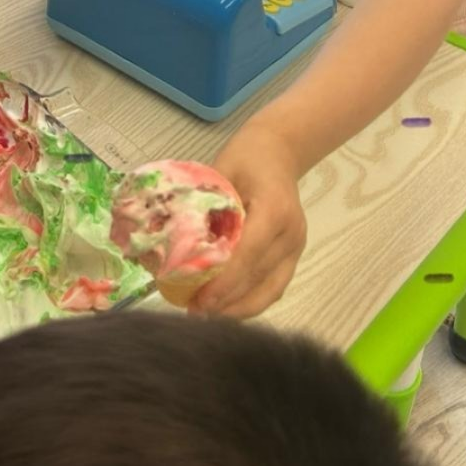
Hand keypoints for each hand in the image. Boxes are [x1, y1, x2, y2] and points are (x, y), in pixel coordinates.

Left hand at [189, 124, 306, 319]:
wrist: (280, 150)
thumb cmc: (246, 157)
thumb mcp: (221, 171)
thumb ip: (204, 205)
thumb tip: (170, 240)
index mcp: (275, 210)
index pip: (250, 254)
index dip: (225, 281)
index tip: (200, 300)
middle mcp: (292, 234)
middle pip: (260, 279)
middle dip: (227, 301)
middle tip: (193, 312)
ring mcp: (296, 248)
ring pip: (270, 291)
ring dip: (238, 308)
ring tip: (206, 315)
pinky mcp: (293, 256)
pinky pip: (273, 287)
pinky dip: (250, 301)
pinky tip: (225, 308)